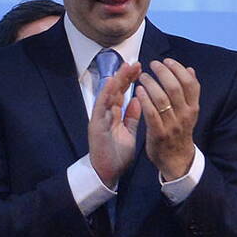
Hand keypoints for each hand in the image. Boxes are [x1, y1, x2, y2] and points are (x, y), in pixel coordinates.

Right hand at [88, 60, 143, 187]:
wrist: (106, 173)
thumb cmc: (116, 153)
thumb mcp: (128, 132)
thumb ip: (131, 116)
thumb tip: (138, 100)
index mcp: (114, 115)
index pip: (123, 93)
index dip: (131, 81)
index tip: (141, 68)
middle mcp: (106, 114)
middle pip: (115, 91)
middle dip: (124, 76)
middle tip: (134, 63)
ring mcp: (100, 119)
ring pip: (107, 95)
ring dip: (115, 81)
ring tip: (123, 68)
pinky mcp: (95, 126)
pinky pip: (101, 108)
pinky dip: (106, 95)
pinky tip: (111, 84)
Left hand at [138, 59, 200, 180]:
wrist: (176, 159)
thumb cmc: (180, 131)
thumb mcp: (190, 111)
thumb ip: (190, 91)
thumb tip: (190, 69)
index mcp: (193, 108)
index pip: (190, 83)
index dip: (178, 69)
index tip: (167, 60)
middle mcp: (185, 115)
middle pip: (175, 87)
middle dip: (163, 72)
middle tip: (153, 64)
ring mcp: (172, 124)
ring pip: (162, 98)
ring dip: (151, 83)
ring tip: (143, 76)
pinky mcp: (159, 133)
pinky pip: (151, 113)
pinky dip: (144, 100)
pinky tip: (138, 91)